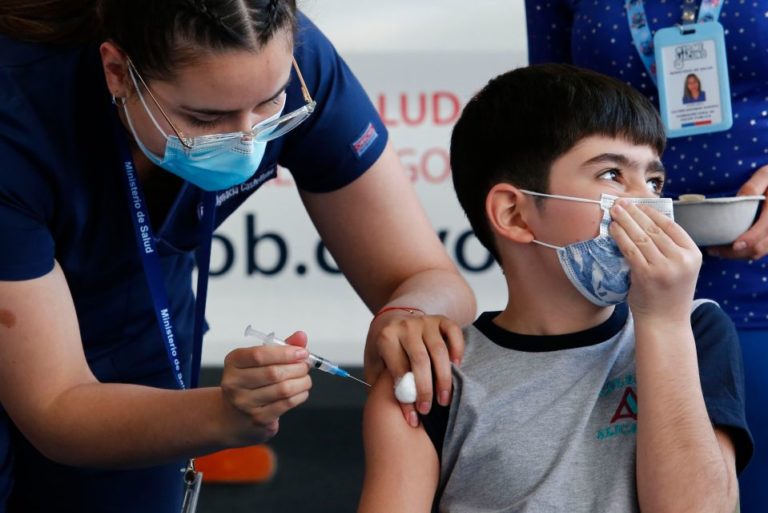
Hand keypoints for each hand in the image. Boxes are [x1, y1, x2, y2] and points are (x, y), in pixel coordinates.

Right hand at [220, 331, 311, 443]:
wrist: (233, 415)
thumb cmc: (250, 382)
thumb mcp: (259, 360)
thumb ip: (281, 347)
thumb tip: (301, 336)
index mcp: (234, 362)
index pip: (259, 354)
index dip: (285, 353)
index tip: (302, 352)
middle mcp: (235, 383)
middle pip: (274, 373)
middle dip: (297, 368)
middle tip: (305, 366)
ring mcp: (245, 403)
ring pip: (283, 389)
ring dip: (302, 382)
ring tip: (305, 378)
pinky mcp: (258, 418)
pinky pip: (286, 404)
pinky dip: (300, 395)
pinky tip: (301, 391)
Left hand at [364, 311, 463, 427]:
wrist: (391, 319)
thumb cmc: (384, 349)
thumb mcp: (374, 364)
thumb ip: (379, 383)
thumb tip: (388, 411)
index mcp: (386, 337)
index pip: (398, 370)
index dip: (406, 396)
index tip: (413, 417)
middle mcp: (406, 327)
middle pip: (420, 361)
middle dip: (425, 389)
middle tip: (427, 410)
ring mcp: (424, 322)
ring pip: (439, 350)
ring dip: (444, 378)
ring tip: (444, 399)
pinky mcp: (440, 319)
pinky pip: (454, 332)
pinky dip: (458, 349)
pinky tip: (456, 367)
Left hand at [609, 201, 701, 320]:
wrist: (664, 323)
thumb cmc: (668, 294)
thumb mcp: (679, 268)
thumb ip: (670, 248)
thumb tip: (647, 222)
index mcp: (693, 254)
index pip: (671, 226)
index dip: (652, 212)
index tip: (639, 204)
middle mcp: (681, 259)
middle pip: (654, 229)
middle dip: (635, 213)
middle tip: (621, 203)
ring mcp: (664, 267)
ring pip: (641, 237)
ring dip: (625, 221)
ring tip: (614, 212)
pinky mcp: (646, 274)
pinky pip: (630, 249)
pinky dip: (620, 236)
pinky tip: (613, 229)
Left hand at [706, 165, 767, 259]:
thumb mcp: (766, 175)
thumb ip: (755, 185)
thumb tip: (742, 196)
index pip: (763, 231)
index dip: (750, 240)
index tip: (734, 246)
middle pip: (759, 248)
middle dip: (736, 253)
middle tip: (713, 250)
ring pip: (759, 252)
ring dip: (739, 255)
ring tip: (717, 250)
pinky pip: (760, 250)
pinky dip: (745, 252)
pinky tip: (730, 247)